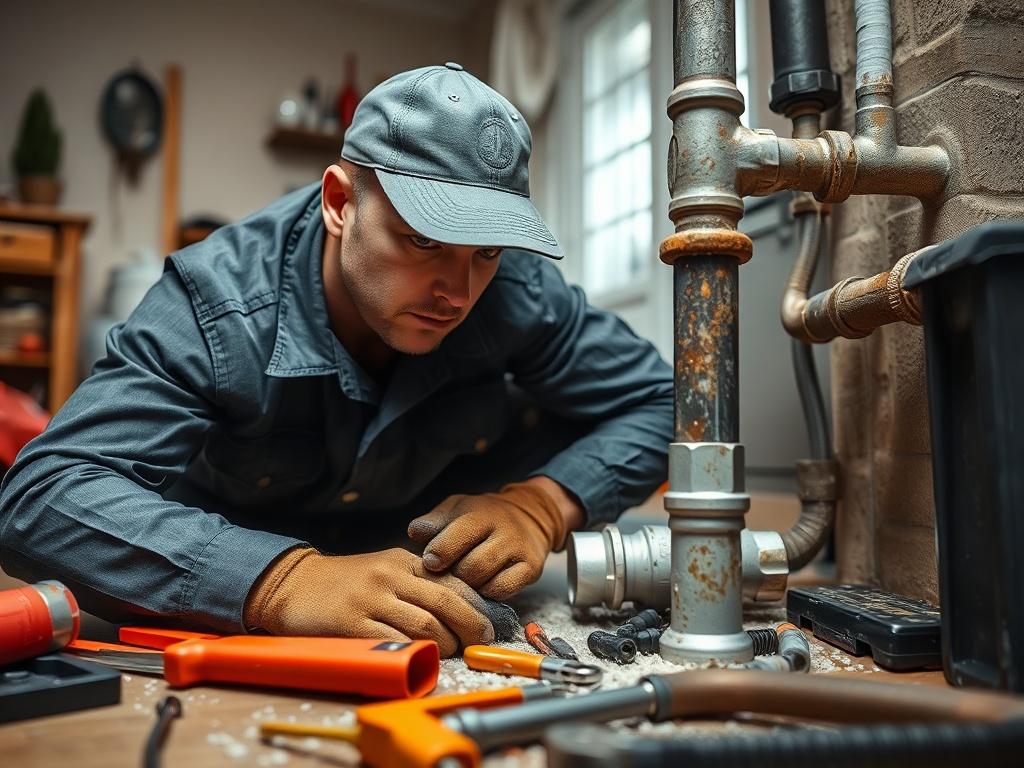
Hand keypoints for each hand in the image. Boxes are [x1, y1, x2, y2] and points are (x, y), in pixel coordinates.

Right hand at [243, 547, 494, 657]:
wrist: (293, 583)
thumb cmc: (344, 582)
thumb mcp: (384, 568)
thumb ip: (416, 582)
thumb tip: (458, 606)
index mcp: (403, 561)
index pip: (451, 580)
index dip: (476, 605)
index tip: (489, 624)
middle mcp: (391, 576)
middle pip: (445, 601)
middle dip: (471, 625)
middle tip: (481, 643)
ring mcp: (371, 598)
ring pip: (424, 623)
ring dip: (446, 643)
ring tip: (450, 652)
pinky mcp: (352, 622)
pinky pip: (393, 641)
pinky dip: (413, 652)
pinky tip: (421, 658)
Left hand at [407, 481, 567, 598]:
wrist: (529, 516)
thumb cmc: (482, 516)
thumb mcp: (457, 508)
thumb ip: (435, 520)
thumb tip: (414, 532)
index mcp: (481, 513)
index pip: (457, 537)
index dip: (438, 553)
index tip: (429, 563)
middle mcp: (504, 530)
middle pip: (470, 566)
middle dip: (452, 575)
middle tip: (444, 575)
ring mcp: (519, 550)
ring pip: (485, 579)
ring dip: (467, 586)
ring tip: (460, 580)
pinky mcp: (531, 568)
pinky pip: (503, 590)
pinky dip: (487, 593)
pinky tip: (481, 586)